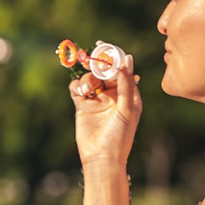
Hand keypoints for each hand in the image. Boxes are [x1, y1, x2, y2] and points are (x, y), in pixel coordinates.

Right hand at [70, 47, 140, 170]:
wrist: (102, 158)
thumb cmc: (120, 136)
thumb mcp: (127, 108)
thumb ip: (125, 84)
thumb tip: (126, 59)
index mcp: (127, 95)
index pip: (121, 70)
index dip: (113, 57)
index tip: (104, 46)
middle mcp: (112, 95)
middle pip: (103, 72)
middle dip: (96, 63)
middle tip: (89, 58)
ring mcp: (96, 100)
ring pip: (89, 78)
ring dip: (87, 79)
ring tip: (87, 90)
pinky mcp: (82, 106)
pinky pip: (77, 89)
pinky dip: (77, 86)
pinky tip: (81, 93)